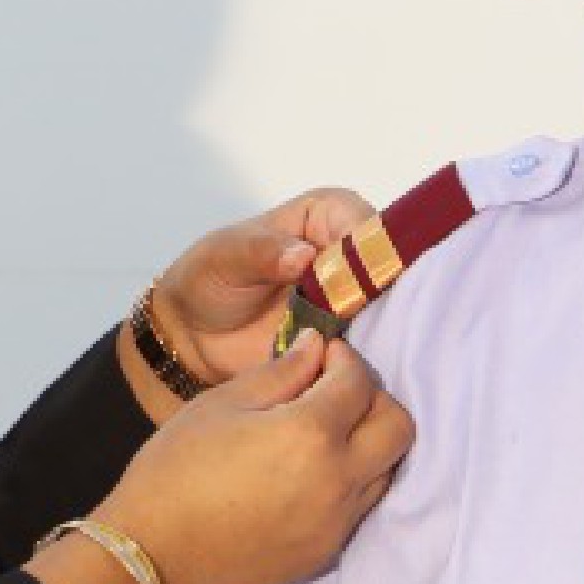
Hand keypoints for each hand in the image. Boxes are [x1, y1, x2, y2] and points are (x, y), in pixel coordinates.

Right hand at [100, 331, 414, 583]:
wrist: (150, 555)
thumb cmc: (174, 470)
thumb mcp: (221, 404)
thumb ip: (281, 372)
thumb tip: (316, 348)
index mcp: (310, 434)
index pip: (359, 382)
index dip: (344, 360)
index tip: (322, 356)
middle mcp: (338, 481)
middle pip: (399, 428)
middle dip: (374, 399)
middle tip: (334, 393)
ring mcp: (337, 525)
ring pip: (386, 471)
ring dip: (366, 444)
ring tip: (321, 435)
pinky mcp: (326, 555)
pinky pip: (359, 508)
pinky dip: (348, 483)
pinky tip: (305, 477)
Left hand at [153, 189, 380, 388]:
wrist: (194, 334)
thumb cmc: (209, 279)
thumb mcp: (226, 257)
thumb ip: (262, 252)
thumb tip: (303, 255)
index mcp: (328, 215)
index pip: (368, 225)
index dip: (367, 252)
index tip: (350, 283)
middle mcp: (351, 253)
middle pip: (388, 270)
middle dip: (379, 296)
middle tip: (351, 322)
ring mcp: (354, 300)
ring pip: (387, 312)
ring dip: (375, 332)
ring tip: (345, 346)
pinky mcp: (349, 339)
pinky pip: (370, 347)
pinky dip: (363, 358)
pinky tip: (346, 367)